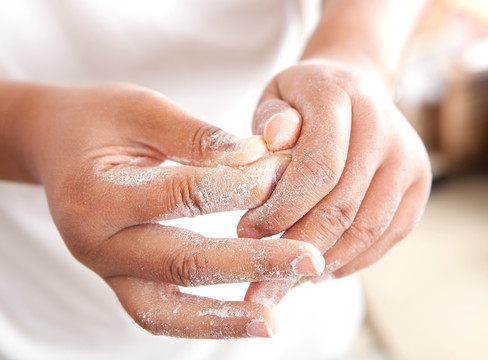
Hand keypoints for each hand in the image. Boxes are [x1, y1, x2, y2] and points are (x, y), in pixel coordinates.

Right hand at [3, 82, 324, 337]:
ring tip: (274, 321)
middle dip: (252, 263)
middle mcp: (94, 244)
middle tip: (309, 260)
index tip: (287, 174)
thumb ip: (197, 137)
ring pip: (166, 308)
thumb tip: (256, 156)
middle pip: (182, 262)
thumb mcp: (143, 111)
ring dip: (225, 317)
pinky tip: (245, 318)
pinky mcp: (119, 281)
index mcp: (96, 193)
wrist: (54, 144)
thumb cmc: (100, 120)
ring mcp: (104, 271)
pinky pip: (160, 314)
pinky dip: (202, 321)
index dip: (241, 186)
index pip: (184, 195)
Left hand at [236, 60, 431, 304]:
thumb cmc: (304, 100)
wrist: (356, 88)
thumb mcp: (276, 97)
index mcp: (341, 97)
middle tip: (264, 278)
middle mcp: (384, 127)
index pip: (319, 166)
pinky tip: (319, 268)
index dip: (283, 208)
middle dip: (298, 247)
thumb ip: (270, 120)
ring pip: (367, 228)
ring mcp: (408, 158)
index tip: (248, 231)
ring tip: (287, 276)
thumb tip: (273, 139)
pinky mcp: (419, 185)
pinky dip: (351, 260)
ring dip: (324, 260)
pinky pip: (387, 237)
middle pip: (343, 205)